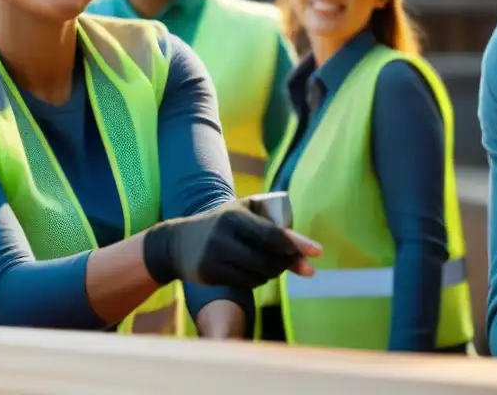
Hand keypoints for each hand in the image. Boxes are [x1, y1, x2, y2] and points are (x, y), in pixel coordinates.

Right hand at [142, 200, 322, 289]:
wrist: (178, 242)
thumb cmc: (222, 225)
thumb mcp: (243, 214)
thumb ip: (274, 228)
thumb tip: (309, 255)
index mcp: (235, 215)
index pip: (272, 234)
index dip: (296, 244)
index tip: (318, 252)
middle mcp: (223, 234)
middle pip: (269, 258)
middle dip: (285, 262)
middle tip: (292, 261)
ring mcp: (215, 255)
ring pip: (260, 274)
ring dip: (272, 273)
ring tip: (267, 264)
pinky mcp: (209, 273)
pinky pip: (246, 283)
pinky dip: (257, 281)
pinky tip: (252, 273)